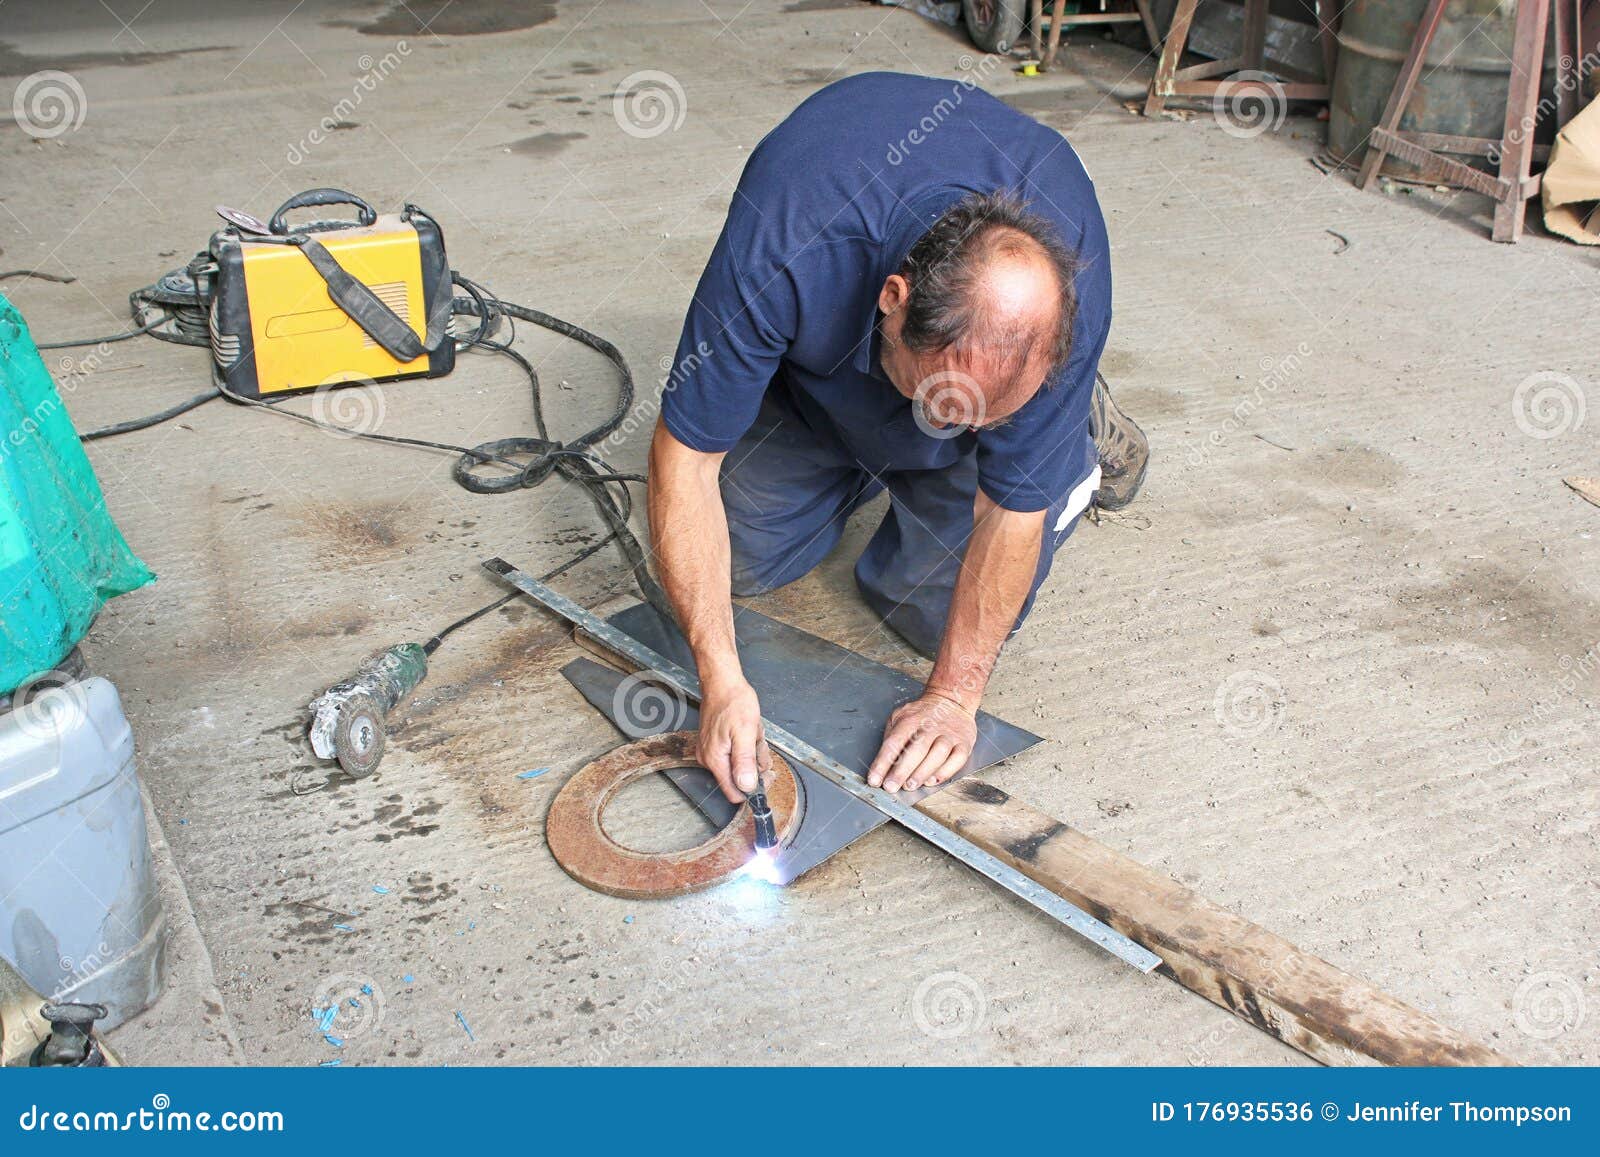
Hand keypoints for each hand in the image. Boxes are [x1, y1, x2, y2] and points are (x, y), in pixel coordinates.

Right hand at [696, 676, 770, 803]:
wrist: (722, 682)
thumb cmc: (733, 701)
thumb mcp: (746, 731)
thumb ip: (745, 761)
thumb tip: (747, 786)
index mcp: (716, 759)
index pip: (734, 793)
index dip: (753, 789)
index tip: (766, 775)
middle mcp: (708, 759)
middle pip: (738, 779)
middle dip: (754, 764)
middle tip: (759, 744)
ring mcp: (710, 752)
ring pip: (738, 765)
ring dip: (751, 753)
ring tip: (752, 734)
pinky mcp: (713, 744)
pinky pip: (733, 754)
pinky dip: (744, 746)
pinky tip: (746, 732)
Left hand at [867, 692, 976, 793]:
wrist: (952, 700)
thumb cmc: (923, 714)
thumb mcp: (900, 716)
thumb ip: (891, 737)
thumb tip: (883, 763)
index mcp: (911, 719)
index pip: (894, 742)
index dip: (883, 762)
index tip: (874, 779)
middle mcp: (931, 726)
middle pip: (917, 749)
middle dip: (902, 771)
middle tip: (891, 786)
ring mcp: (949, 734)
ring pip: (938, 754)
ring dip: (923, 772)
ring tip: (910, 785)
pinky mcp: (964, 743)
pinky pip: (957, 759)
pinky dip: (945, 772)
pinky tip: (932, 781)